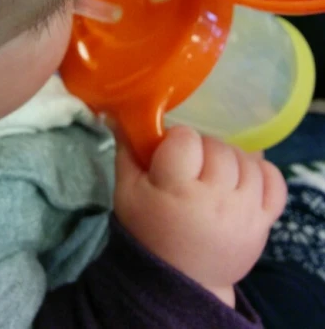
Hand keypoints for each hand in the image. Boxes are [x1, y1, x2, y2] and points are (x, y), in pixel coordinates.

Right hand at [114, 127, 286, 306]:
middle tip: (190, 165)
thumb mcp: (126, 193)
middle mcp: (216, 199)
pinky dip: (261, 172)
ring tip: (213, 173)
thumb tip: (119, 113)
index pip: (186, 139)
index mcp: (178, 190)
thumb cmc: (148, 231)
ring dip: (229, 159)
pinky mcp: (264, 222)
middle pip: (218, 147)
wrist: (181, 281)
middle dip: (202, 149)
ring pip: (246, 160)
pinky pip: (275, 181)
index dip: (176, 140)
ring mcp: (245, 212)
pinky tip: (243, 177)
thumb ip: (126, 150)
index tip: (169, 154)